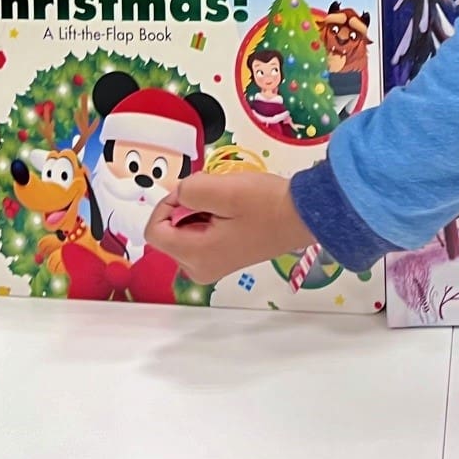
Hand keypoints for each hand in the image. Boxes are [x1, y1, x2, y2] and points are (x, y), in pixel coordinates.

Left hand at [143, 172, 314, 287]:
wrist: (303, 215)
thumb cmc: (266, 204)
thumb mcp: (224, 189)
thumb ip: (189, 190)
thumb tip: (179, 196)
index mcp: (195, 257)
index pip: (155, 231)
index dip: (167, 204)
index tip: (194, 192)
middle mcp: (198, 269)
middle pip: (168, 231)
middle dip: (185, 207)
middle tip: (216, 198)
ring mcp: (211, 266)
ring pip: (183, 230)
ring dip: (198, 210)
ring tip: (227, 204)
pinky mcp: (222, 258)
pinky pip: (198, 235)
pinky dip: (208, 218)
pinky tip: (231, 211)